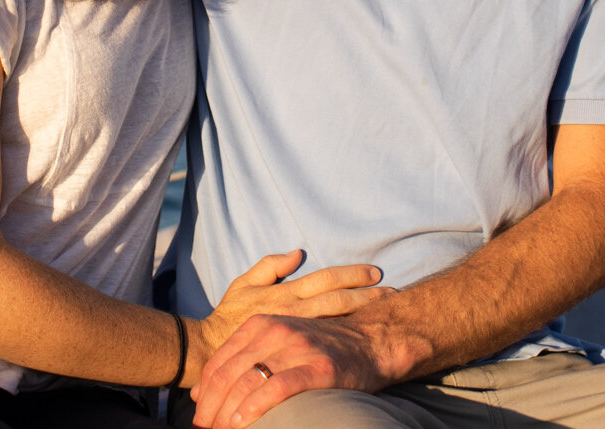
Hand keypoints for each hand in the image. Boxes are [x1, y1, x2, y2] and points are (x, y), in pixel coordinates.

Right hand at [188, 251, 383, 388]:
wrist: (211, 351)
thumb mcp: (243, 284)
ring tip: (385, 311)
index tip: (376, 273)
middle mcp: (295, 312)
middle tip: (393, 292)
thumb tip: (297, 253)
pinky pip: (324, 342)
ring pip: (336, 321)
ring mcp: (296, 333)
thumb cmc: (229, 315)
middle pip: (338, 301)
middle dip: (367, 296)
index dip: (352, 276)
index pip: (326, 280)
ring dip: (361, 315)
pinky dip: (345, 337)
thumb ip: (270, 266)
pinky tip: (362, 338)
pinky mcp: (293, 350)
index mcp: (286, 293)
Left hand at [193, 312, 389, 428]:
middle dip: (211, 406)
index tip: (198, 414)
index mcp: (260, 324)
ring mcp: (295, 348)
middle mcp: (274, 332)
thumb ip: (239, 360)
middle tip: (204, 428)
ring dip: (227, 412)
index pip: (219, 361)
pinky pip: (276, 388)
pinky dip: (254, 408)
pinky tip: (242, 423)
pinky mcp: (316, 367)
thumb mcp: (274, 342)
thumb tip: (199, 392)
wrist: (370, 341)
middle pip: (228, 374)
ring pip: (247, 382)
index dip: (204, 391)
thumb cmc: (319, 347)